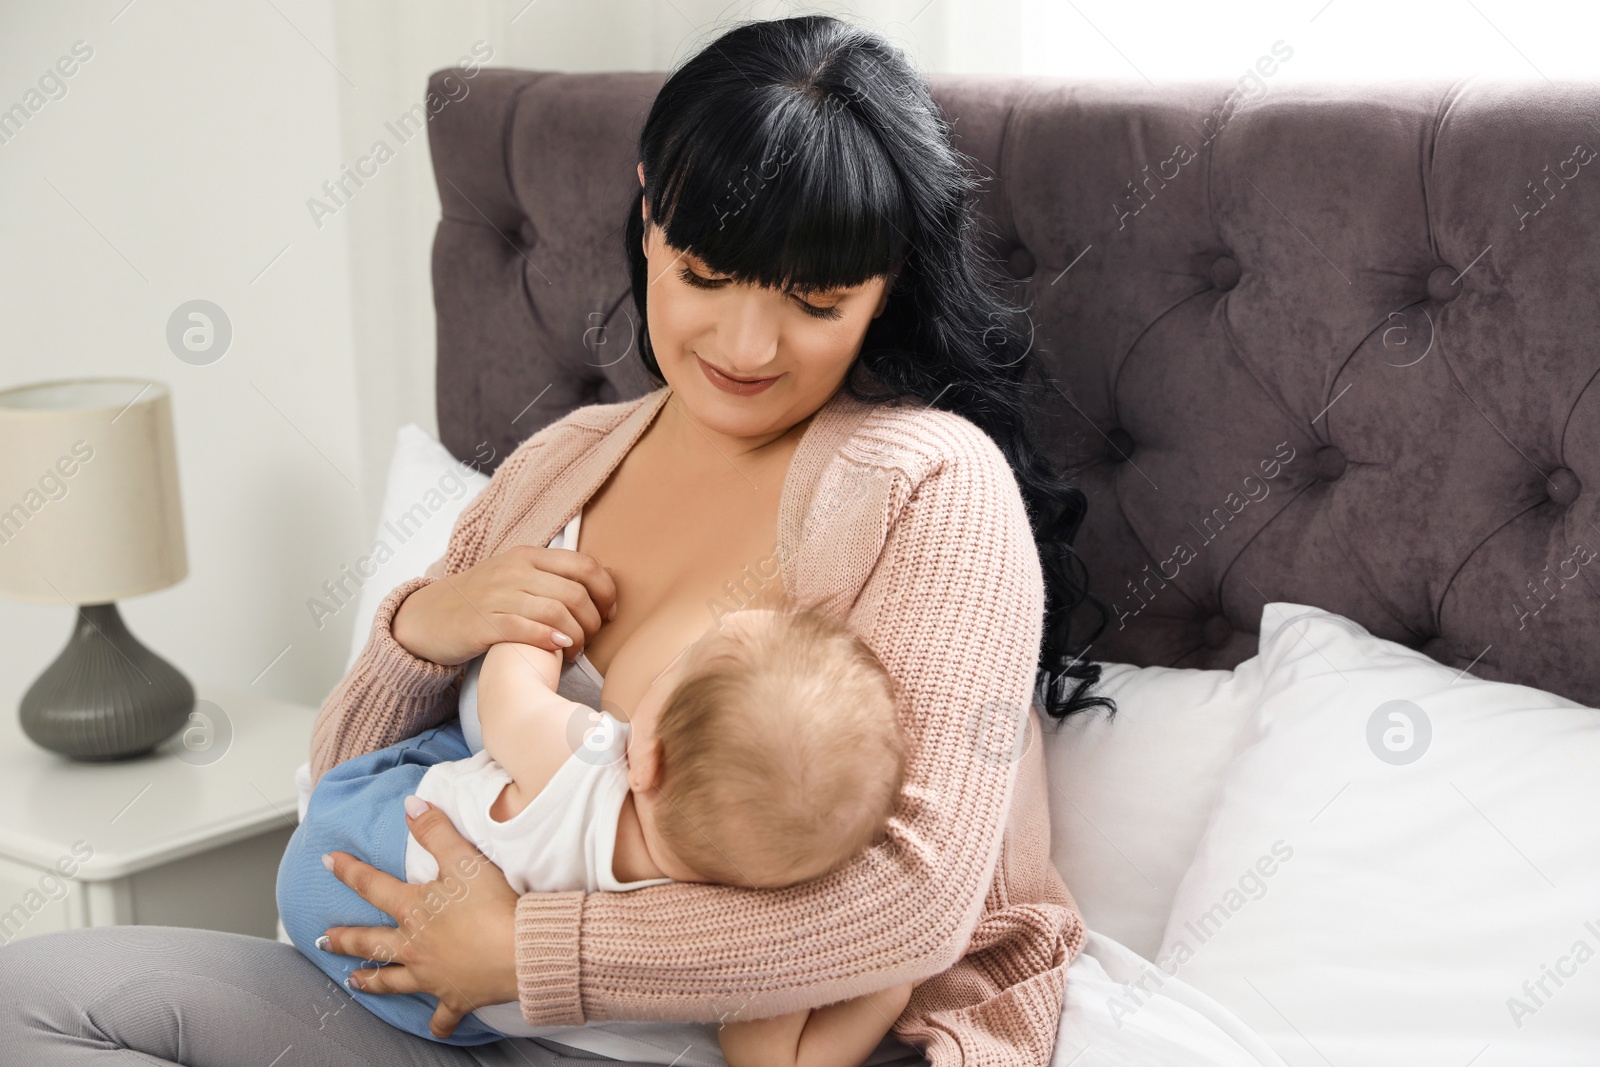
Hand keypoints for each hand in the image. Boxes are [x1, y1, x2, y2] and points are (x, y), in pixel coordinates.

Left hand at [319, 800, 520, 1038]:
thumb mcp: (464, 859)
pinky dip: (439, 1022)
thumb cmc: (494, 905)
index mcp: (415, 910)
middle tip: (324, 940)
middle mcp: (414, 945)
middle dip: (345, 939)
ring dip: (371, 981)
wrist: (521, 950)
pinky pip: (442, 1015)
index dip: (349, 871)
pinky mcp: (455, 997)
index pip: (373, 885)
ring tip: (352, 981)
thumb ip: (435, 831)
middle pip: (370, 942)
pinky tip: (436, 1027)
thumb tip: (411, 804)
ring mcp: (431, 975)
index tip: (329, 861)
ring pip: (392, 980)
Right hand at [392, 544, 618, 665]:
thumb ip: (550, 577)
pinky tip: (558, 648)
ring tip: (575, 650)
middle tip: (591, 638)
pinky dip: (550, 639)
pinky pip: (526, 629)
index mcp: (527, 555)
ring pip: (556, 611)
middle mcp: (513, 571)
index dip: (606, 590)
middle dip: (593, 620)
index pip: (584, 564)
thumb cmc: (479, 600)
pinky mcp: (482, 624)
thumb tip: (600, 586)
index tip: (610, 612)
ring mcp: (496, 596)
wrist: (425, 617)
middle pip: (575, 592)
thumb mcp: (514, 576)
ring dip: (576, 636)